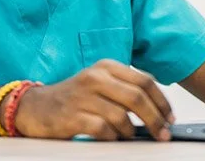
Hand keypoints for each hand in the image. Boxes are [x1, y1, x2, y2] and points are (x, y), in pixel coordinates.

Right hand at [12, 59, 174, 140]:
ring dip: (132, 131)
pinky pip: (103, 129)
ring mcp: (83, 96)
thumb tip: (158, 109)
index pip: (144, 80)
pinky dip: (113, 137)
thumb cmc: (74, 97)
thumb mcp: (100, 83)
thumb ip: (125, 89)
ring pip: (122, 116)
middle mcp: (95, 77)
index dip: (162, 101)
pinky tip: (112, 138)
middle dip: (156, 119)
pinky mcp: (72, 116)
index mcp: (106, 66)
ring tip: (131, 136)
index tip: (169, 117)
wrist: (35, 106)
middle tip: (163, 134)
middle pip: (137, 97)